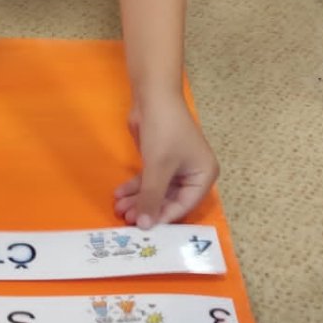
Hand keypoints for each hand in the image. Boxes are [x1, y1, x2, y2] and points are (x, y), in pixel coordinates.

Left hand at [114, 96, 217, 227]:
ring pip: (156, 190)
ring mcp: (175, 167)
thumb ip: (152, 198)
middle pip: (169, 199)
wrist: (153, 95)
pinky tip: (119, 194)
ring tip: (118, 209)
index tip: (143, 227)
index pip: (184, 205)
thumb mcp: (158, 168)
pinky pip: (149, 179)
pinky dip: (135, 187)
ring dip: (137, 199)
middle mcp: (192, 174)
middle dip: (146, 208)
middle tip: (125, 219)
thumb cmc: (164, 131)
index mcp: (203, 176)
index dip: (163, 216)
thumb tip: (145, 226)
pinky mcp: (160, 159)